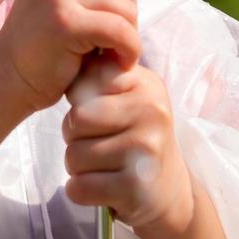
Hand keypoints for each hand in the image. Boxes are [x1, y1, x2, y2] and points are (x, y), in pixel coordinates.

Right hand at [0, 0, 139, 116]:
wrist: (9, 77)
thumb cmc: (44, 42)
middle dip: (127, 11)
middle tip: (108, 34)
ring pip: (126, 7)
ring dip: (128, 35)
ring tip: (109, 50)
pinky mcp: (66, 23)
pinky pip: (120, 31)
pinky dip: (128, 51)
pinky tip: (117, 62)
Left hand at [62, 54, 194, 233]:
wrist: (168, 189)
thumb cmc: (134, 136)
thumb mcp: (125, 97)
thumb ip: (98, 76)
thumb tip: (70, 48)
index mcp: (145, 84)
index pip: (86, 83)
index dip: (78, 102)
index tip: (96, 111)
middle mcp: (151, 112)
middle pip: (76, 120)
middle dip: (74, 136)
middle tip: (96, 142)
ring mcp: (146, 150)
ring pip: (73, 156)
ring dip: (77, 166)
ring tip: (101, 165)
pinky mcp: (135, 187)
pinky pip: (80, 187)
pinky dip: (80, 190)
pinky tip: (99, 185)